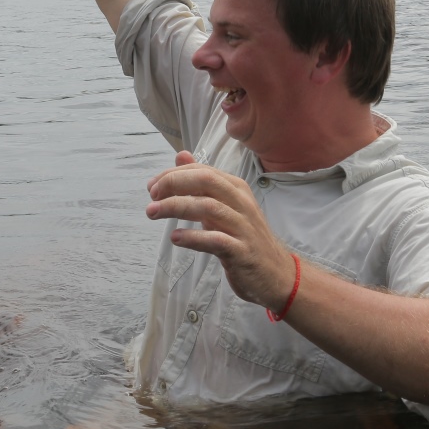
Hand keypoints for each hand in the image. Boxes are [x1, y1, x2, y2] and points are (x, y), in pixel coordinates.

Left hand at [145, 151, 298, 309]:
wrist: (277, 273)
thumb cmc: (244, 237)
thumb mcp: (224, 205)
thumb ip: (202, 182)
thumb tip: (180, 155)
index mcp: (236, 188)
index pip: (202, 170)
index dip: (173, 174)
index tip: (152, 186)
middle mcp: (241, 203)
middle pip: (206, 182)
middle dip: (174, 183)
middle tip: (152, 195)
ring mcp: (243, 227)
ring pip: (208, 208)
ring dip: (176, 207)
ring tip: (152, 212)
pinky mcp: (242, 252)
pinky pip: (216, 240)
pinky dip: (193, 237)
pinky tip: (175, 238)